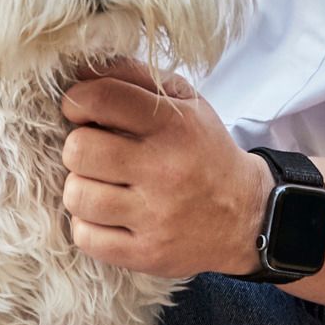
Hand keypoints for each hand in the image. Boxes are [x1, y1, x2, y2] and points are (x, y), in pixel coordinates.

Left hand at [59, 59, 268, 278]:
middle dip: (79, 147)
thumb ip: (134, 77)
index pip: (99, 99)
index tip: (82, 111)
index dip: (76, 102)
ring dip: (82, 188)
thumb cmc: (204, 151)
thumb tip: (79, 70)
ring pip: (76, 196)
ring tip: (103, 185)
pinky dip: (88, 225)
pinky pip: (84, 237)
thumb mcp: (185, 102)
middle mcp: (164, 170)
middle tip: (97, 152)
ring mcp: (155, 217)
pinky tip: (108, 215)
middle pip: (78, 150)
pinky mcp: (146, 254)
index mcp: (174, 124)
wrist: (247, 215)